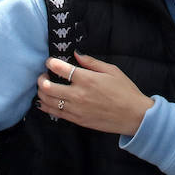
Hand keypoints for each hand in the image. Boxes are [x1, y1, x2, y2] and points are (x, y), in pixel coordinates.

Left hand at [37, 53, 151, 136]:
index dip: (51, 63)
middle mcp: (78, 94)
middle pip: (48, 86)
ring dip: (41, 93)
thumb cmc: (125, 91)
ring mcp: (76, 109)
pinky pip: (55, 114)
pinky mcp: (77, 120)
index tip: (50, 61)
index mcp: (87, 79)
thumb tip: (76, 54)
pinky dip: (46, 107)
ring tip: (43, 87)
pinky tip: (43, 102)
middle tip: (43, 75)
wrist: (133, 115)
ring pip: (48, 101)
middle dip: (41, 79)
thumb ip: (91, 62)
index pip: (60, 69)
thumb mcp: (111, 70)